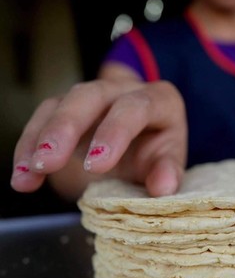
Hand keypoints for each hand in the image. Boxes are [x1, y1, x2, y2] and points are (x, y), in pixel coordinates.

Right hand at [11, 79, 186, 197]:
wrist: (143, 139)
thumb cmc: (158, 149)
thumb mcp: (169, 159)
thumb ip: (168, 171)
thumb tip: (162, 188)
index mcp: (158, 100)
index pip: (135, 107)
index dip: (115, 132)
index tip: (97, 165)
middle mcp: (123, 90)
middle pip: (90, 96)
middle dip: (66, 127)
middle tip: (49, 162)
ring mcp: (93, 96)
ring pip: (60, 104)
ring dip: (40, 139)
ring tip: (28, 174)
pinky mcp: (68, 107)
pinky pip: (43, 119)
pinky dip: (29, 146)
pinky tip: (23, 175)